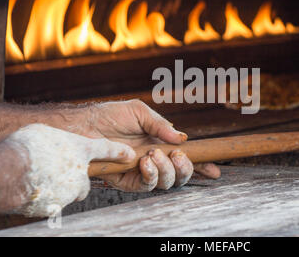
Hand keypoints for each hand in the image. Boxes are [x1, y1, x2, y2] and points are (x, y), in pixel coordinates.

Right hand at [6, 124, 134, 217]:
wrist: (11, 171)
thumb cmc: (26, 147)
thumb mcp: (43, 131)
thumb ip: (57, 137)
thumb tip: (55, 139)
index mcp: (79, 150)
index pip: (105, 149)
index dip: (118, 152)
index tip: (129, 155)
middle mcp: (80, 172)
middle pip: (82, 181)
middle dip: (73, 181)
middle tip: (55, 173)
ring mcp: (70, 191)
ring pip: (68, 193)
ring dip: (58, 189)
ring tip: (40, 180)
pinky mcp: (57, 206)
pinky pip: (52, 203)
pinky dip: (45, 198)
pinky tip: (33, 189)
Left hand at [68, 100, 220, 191]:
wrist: (84, 126)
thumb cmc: (110, 116)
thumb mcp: (139, 112)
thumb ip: (161, 125)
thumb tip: (182, 137)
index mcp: (161, 144)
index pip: (184, 158)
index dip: (201, 165)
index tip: (215, 170)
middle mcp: (155, 160)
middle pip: (180, 175)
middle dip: (186, 168)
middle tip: (177, 156)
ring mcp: (142, 172)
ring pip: (167, 183)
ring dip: (166, 169)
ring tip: (154, 154)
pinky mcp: (128, 180)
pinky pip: (146, 185)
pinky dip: (150, 174)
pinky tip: (145, 161)